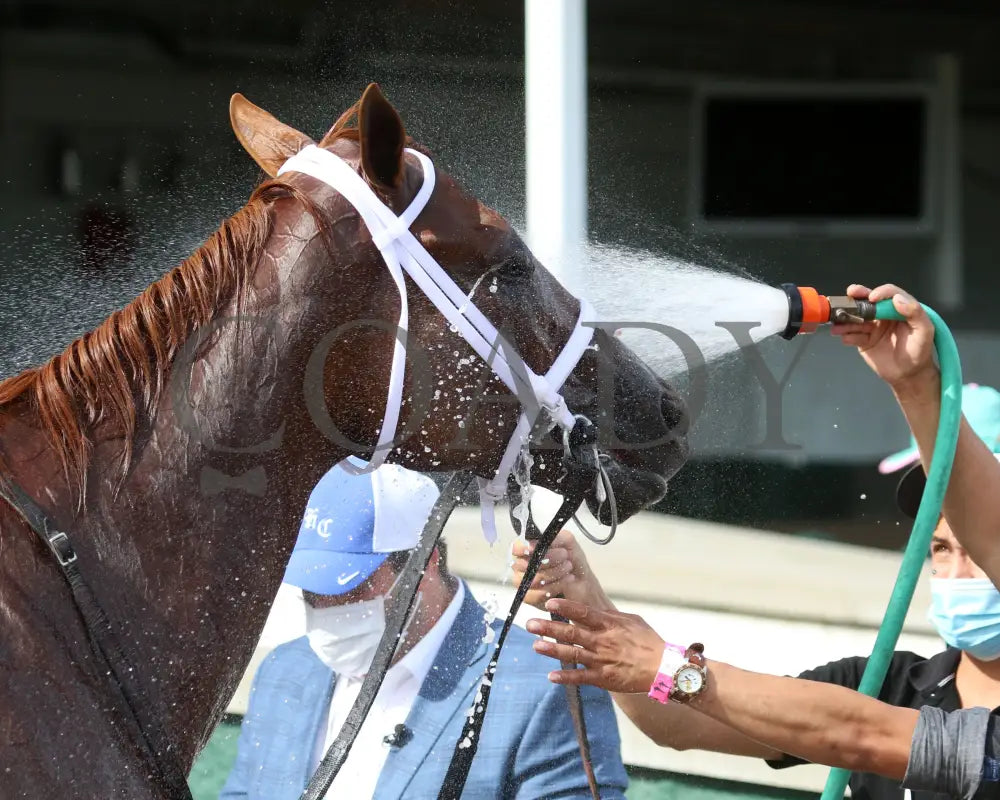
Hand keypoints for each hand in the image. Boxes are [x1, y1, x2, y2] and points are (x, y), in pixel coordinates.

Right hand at [511, 530, 613, 610]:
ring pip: (532, 580)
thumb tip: (539, 538)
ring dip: (554, 573)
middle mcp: (522, 565)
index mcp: (527, 549)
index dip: (524, 549)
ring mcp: (524, 583)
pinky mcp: (530, 598)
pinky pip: (535, 595)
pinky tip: (565, 581)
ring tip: (568, 568)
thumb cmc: (572, 560)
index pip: (516, 548)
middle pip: (525, 564)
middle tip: (564, 555)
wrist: (583, 581)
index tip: (537, 549)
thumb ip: (553, 537)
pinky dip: (553, 587)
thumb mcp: (567, 541)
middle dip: (549, 559)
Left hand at [525, 598, 664, 692]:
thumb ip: (610, 616)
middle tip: (530, 624)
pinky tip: (551, 676)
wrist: (664, 668)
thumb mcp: (631, 621)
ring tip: (535, 646)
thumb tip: (593, 611)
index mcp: (609, 624)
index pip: (583, 612)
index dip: (565, 607)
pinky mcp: (604, 679)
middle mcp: (602, 641)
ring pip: (572, 654)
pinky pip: (581, 677)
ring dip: (552, 650)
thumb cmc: (648, 641)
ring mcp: (602, 660)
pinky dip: (566, 677)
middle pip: (571, 632)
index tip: (549, 603)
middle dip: (549, 628)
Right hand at [830, 284, 937, 393]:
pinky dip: (846, 335)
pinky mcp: (863, 340)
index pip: (889, 294)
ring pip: (856, 318)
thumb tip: (897, 298)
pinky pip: (852, 335)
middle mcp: (884, 315)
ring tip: (838, 325)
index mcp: (900, 309)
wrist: (909, 374)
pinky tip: (845, 338)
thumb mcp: (925, 331)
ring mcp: (872, 327)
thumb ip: (915, 313)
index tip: (872, 298)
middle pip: (868, 301)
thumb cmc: (920, 351)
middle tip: (849, 296)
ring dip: (846, 320)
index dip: (880, 293)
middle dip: (856, 297)